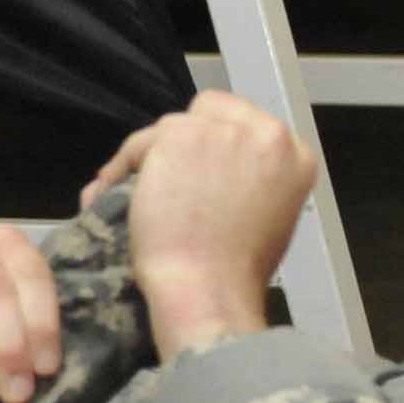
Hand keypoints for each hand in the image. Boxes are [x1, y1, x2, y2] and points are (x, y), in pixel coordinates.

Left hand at [88, 93, 310, 359]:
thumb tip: (217, 172)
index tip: (195, 167)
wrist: (209, 290)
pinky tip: (108, 194)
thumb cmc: (234, 273)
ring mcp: (224, 131)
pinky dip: (120, 168)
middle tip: (163, 177)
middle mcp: (267, 133)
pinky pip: (139, 143)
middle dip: (185, 140)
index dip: (216, 144)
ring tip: (132, 194)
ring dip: (150, 157)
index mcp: (296, 155)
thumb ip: (253, 182)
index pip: (247, 125)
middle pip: (210, 112)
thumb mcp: (269, 218)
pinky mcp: (180, 136)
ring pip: (171, 127)